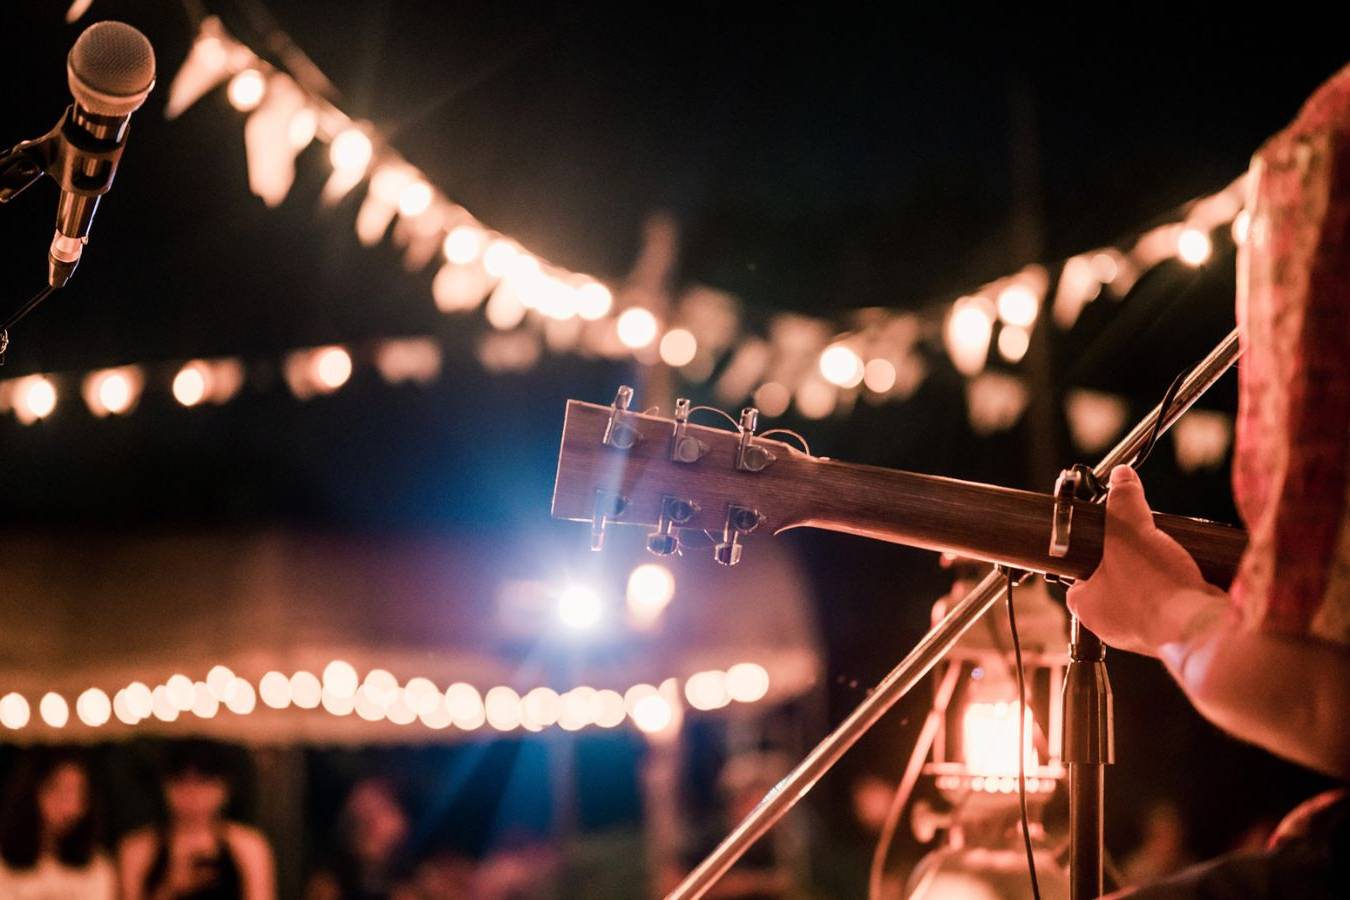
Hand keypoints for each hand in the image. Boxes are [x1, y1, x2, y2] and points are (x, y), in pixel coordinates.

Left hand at [1066, 465, 1228, 655]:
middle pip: (1113, 583)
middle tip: (1141, 544)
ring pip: (1145, 596)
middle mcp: (1111, 625)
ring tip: (1166, 557)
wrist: (1200, 629)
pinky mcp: (1174, 636)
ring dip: (1157, 577)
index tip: (1105, 537)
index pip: (1077, 576)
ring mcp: (1143, 633)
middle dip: (1130, 563)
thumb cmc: (1154, 590)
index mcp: (1087, 607)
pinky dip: (1178, 592)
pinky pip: (1171, 607)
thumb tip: (1122, 477)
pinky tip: (1187, 576)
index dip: (1090, 553)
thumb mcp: (1130, 532)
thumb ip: (1123, 502)